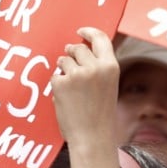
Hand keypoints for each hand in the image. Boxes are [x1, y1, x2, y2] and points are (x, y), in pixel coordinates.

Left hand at [51, 27, 119, 146]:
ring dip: (63, 69)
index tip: (80, 31)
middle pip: (78, 48)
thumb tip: (77, 49)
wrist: (92, 137)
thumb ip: (99, 67)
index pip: (100, 38)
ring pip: (64, 60)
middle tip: (68, 59)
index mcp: (110, 66)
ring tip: (71, 88)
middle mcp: (95, 67)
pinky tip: (66, 99)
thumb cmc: (100, 114)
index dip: (89, 31)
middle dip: (72, 52)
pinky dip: (58, 85)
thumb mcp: (108, 85)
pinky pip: (55, 76)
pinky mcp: (61, 83)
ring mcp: (77, 74)